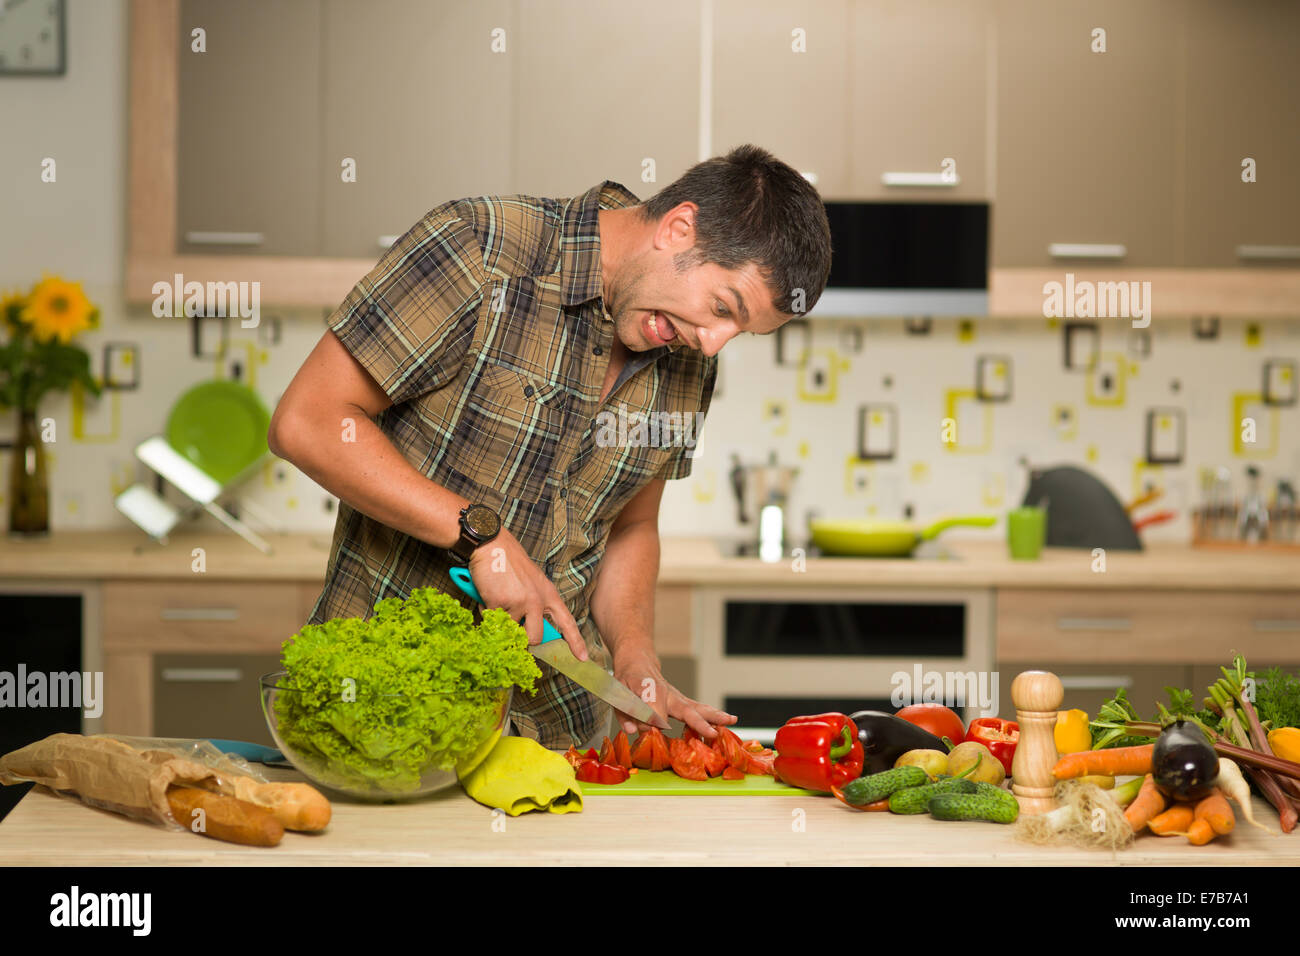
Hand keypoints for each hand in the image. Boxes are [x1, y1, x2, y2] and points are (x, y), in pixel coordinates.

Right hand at [467, 528, 587, 661]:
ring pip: (510, 631)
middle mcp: (538, 600)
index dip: (575, 642)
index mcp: (549, 594)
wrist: (492, 545)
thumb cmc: (510, 564)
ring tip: (498, 599)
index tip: (583, 658)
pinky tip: (488, 594)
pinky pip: (492, 620)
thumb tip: (529, 631)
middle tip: (513, 627)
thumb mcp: (532, 583)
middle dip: (523, 639)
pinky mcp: (501, 603)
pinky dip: (487, 611)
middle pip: (535, 638)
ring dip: (501, 621)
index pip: (567, 622)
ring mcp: (520, 602)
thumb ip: (536, 605)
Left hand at [611, 647, 736, 738]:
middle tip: (713, 734)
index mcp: (649, 690)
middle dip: (700, 722)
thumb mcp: (618, 694)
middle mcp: (667, 693)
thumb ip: (625, 713)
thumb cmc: (626, 679)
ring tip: (732, 721)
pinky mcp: (681, 701)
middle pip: (686, 709)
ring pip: (697, 707)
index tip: (648, 732)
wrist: (638, 662)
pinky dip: (713, 715)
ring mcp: (677, 697)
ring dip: (715, 716)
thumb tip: (633, 731)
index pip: (656, 714)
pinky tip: (727, 721)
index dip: (652, 725)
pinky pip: (698, 709)